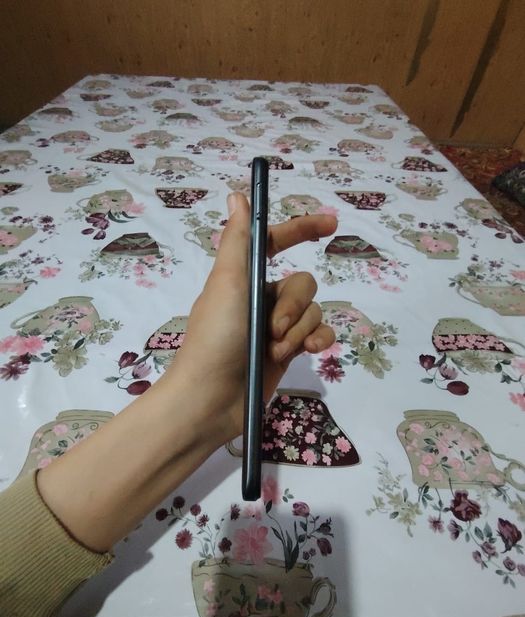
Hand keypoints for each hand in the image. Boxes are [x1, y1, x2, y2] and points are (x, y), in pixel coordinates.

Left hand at [171, 192, 336, 441]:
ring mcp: (276, 327)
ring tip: (274, 351)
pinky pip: (318, 336)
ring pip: (312, 312)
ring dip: (297, 331)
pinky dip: (316, 342)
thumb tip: (237, 195)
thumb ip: (238, 240)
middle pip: (303, 284)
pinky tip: (309, 353)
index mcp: (244, 277)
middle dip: (293, 305)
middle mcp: (262, 298)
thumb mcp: (227, 283)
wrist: (211, 398)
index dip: (303, 229)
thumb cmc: (215, 337)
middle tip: (272, 328)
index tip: (332, 224)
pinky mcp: (287, 353)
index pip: (276, 242)